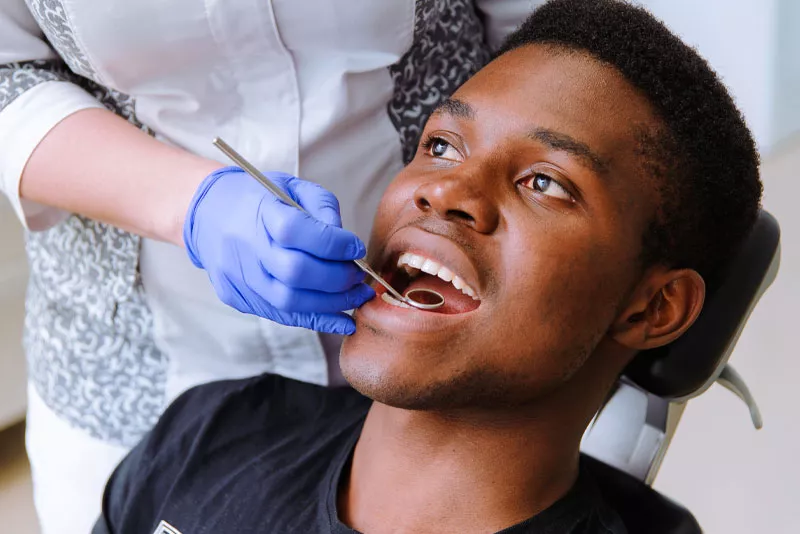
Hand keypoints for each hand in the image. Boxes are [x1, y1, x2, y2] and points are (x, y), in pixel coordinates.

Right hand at [183, 166, 374, 334]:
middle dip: (337, 278)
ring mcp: (238, 276)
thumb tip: (347, 244)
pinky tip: (342, 319)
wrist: (207, 215)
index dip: (333, 243)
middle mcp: (244, 246)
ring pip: (290, 301)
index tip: (356, 248)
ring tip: (357, 296)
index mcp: (258, 210)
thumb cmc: (258, 199)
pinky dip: (317, 320)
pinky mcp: (237, 297)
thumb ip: (322, 207)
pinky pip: (282, 315)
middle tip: (358, 276)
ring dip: (332, 303)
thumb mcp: (291, 187)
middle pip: (295, 272)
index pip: (296, 231)